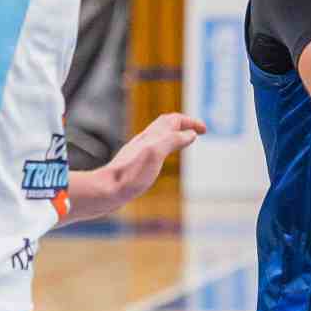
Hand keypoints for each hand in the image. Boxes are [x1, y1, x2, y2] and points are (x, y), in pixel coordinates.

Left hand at [77, 114, 207, 220]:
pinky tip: (162, 158)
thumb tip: (190, 133)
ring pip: (158, 136)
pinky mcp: (133, 164)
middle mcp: (144, 141)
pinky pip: (153, 148)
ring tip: (184, 141)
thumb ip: (173, 140)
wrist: (106, 190)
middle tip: (197, 131)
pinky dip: (164, 147)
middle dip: (182, 124)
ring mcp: (137, 152)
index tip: (204, 129)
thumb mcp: (156, 154)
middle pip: (165, 124)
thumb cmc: (130, 174)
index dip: (190, 121)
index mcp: (151, 136)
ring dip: (174, 134)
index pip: (173, 120)